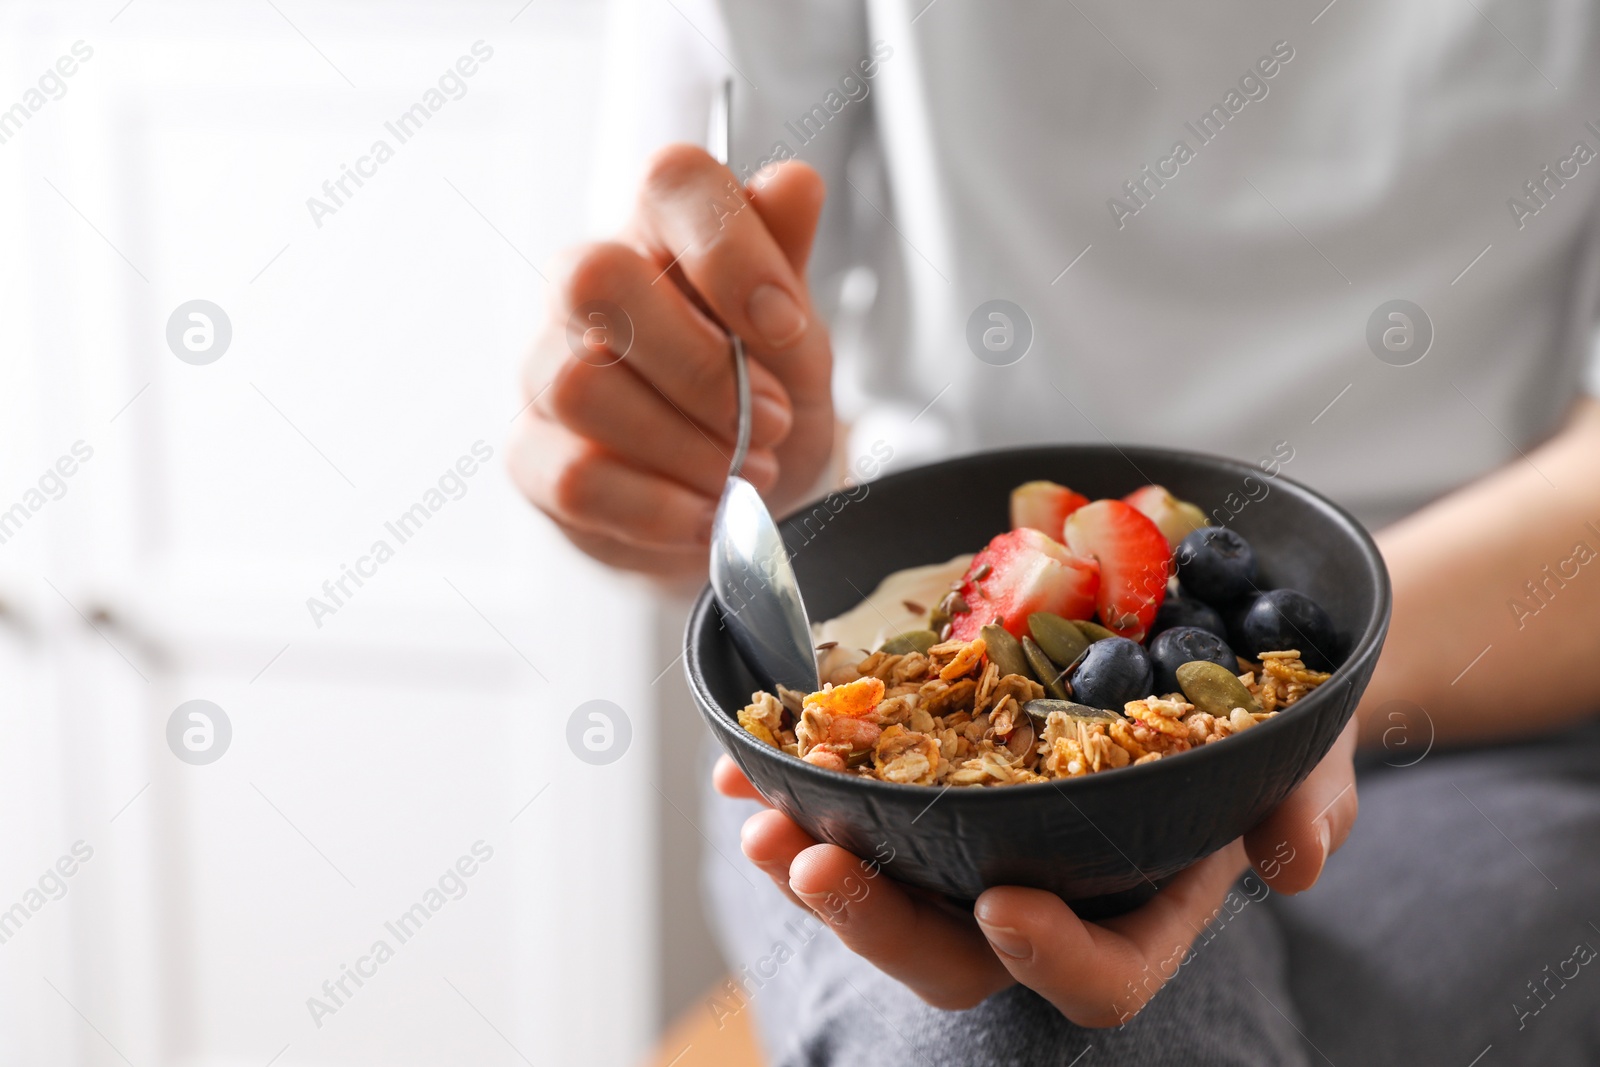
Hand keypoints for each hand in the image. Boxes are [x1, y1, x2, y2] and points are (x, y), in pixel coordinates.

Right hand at [508, 147, 835, 576]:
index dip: (732, 250)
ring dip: (687, 447)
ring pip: (580, 386)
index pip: (670, 179)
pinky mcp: (530, 455)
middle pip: (595, 279)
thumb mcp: (796, 334)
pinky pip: (574, 476)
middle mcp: (585, 286)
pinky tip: (704, 515)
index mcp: (660, 231)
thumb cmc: (762, 396)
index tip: (785, 327)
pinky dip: (659, 507)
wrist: (744, 499)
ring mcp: (544, 370)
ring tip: (747, 474)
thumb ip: (787, 261)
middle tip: (771, 421)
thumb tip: (793, 183)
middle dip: (701, 367)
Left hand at [715, 718, 1358, 1025]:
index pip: (1105, 978)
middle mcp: (1053, 894)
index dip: (1054, 959)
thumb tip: (1295, 857)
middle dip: (880, 919)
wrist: (1211, 651)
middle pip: (957, 952)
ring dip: (814, 861)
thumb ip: (1309, 795)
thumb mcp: (1309, 746)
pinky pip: (859, 810)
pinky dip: (802, 784)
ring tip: (762, 810)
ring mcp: (986, 843)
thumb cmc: (1267, 717)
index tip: (1004, 902)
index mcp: (1144, 906)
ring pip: (890, 892)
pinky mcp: (936, 786)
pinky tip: (750, 758)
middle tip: (817, 860)